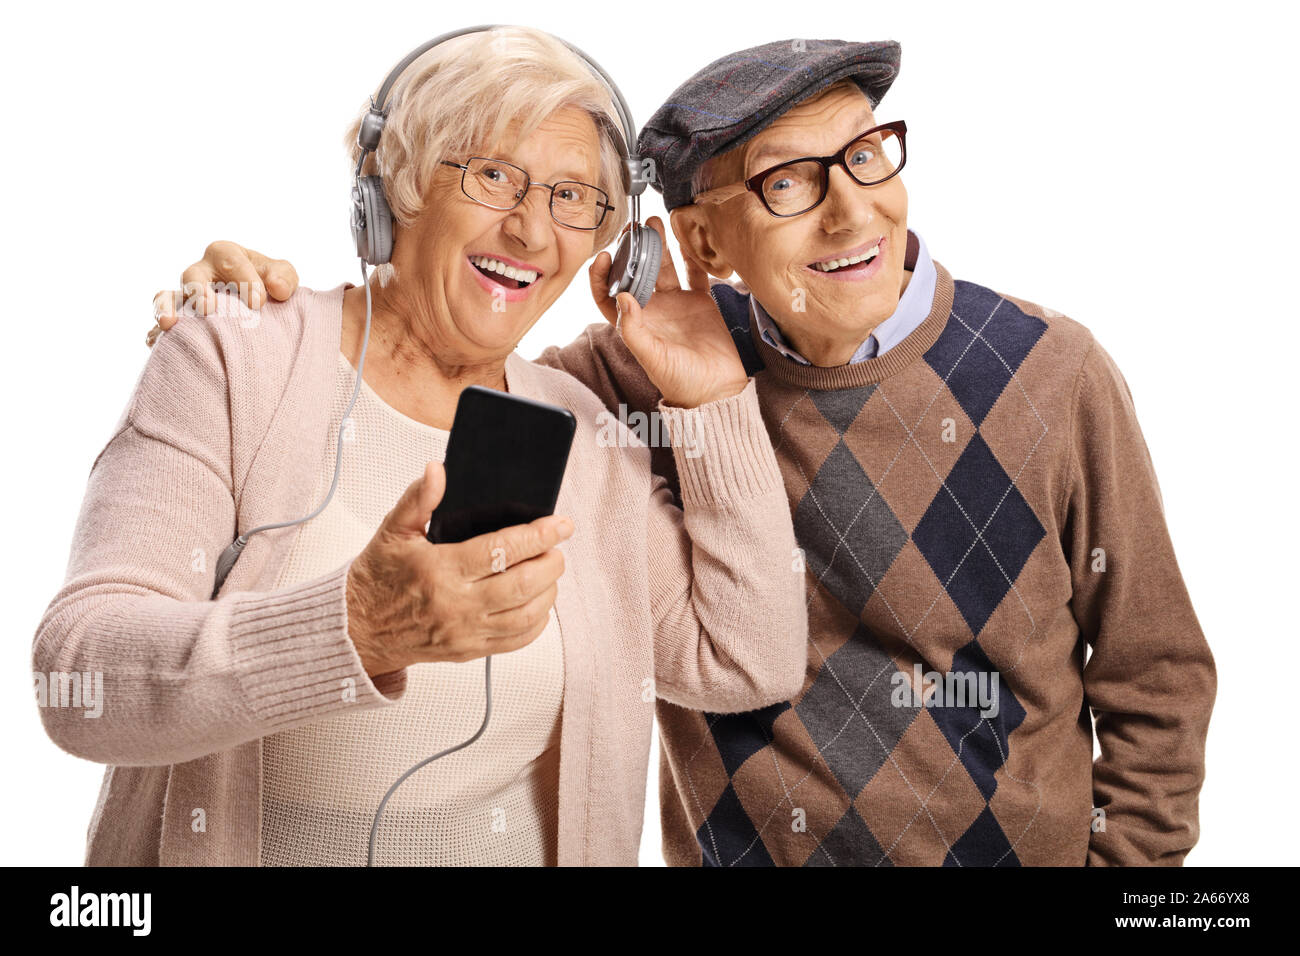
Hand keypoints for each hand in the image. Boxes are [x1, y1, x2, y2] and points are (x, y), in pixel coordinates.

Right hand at [148, 241, 299, 346]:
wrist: (260, 311)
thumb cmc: (269, 287)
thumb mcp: (281, 277)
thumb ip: (283, 277)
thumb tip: (278, 289)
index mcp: (225, 256)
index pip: (230, 260)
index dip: (244, 278)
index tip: (259, 302)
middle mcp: (200, 274)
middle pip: (192, 275)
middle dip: (199, 290)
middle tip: (209, 309)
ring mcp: (185, 298)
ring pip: (166, 297)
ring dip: (166, 308)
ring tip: (168, 323)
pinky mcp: (178, 322)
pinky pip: (159, 325)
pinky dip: (157, 332)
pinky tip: (157, 340)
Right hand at [345, 461, 572, 676]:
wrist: (359, 628)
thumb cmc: (378, 578)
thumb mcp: (393, 531)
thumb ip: (419, 499)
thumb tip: (438, 470)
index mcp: (440, 570)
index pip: (501, 551)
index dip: (538, 536)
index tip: (560, 524)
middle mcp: (457, 605)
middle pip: (523, 585)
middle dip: (552, 561)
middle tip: (558, 545)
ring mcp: (466, 632)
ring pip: (527, 615)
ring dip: (549, 590)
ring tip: (551, 569)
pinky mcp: (471, 651)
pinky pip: (517, 640)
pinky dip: (538, 620)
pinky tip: (540, 601)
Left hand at [587, 217, 747, 408]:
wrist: (718, 390)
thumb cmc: (682, 382)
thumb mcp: (653, 357)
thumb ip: (634, 330)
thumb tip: (621, 297)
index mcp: (635, 324)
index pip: (608, 295)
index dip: (602, 275)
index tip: (604, 256)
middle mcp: (653, 311)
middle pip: (636, 273)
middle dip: (632, 250)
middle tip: (632, 229)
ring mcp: (676, 305)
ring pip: (663, 268)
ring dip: (658, 246)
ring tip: (655, 223)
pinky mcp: (700, 303)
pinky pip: (693, 273)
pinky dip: (690, 256)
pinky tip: (687, 238)